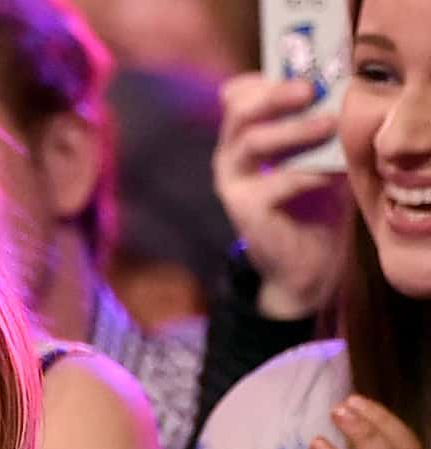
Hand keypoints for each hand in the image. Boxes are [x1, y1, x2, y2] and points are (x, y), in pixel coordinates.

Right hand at [214, 73, 349, 318]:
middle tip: (309, 88)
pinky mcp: (243, 209)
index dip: (264, 79)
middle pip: (238, 111)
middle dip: (275, 94)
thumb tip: (339, 87)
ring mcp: (232, 182)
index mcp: (244, 136)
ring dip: (294, 130)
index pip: (238, 95)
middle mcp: (230, 155)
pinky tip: (330, 173)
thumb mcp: (321, 152)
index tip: (302, 69)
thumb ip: (320, 122)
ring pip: (252, 142)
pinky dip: (308, 174)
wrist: (308, 258)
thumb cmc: (316, 201)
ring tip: (328, 125)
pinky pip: (276, 182)